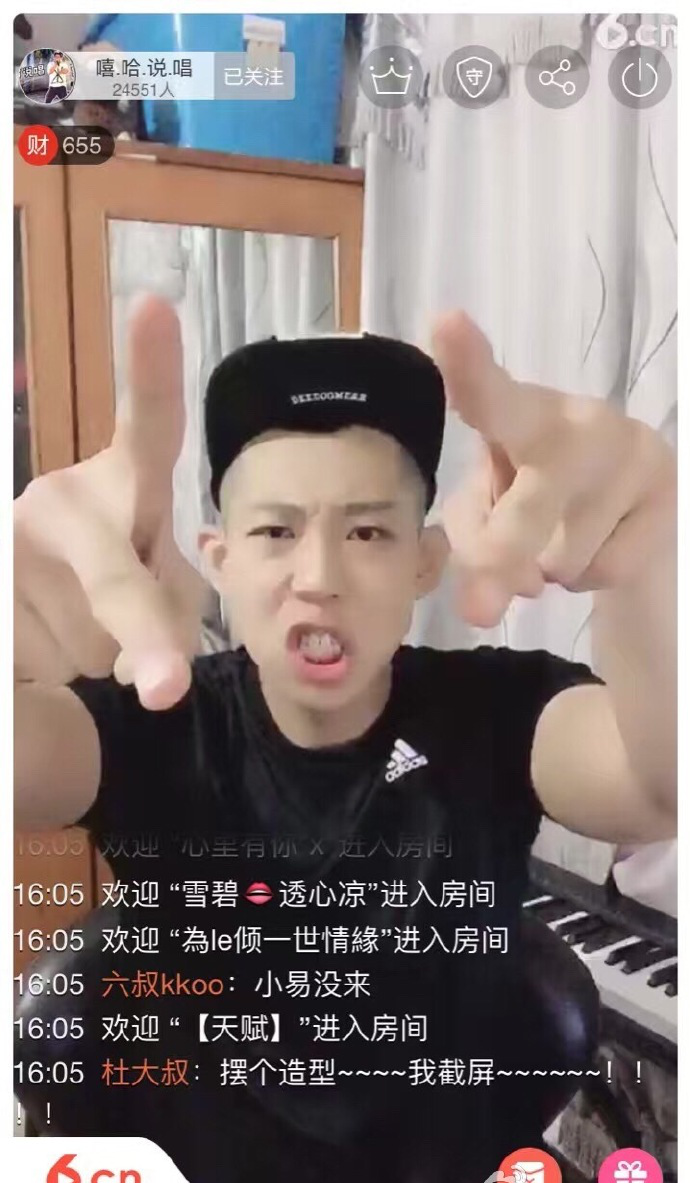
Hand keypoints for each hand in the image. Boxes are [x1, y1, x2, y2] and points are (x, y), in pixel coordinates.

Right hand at [14, 296, 205, 708]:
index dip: (151, 370)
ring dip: (99, 661)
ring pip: (86, 644)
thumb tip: (150, 675)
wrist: (31, 607)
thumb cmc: (117, 586)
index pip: (148, 427)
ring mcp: (11, 542)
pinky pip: (36, 662)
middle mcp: (58, 501)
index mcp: (121, 483)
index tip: (153, 305)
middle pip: (117, 583)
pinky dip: (54, 676)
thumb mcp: (161, 591)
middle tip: (165, 689)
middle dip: (145, 636)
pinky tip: (44, 649)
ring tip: (78, 632)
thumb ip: (168, 619)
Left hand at [430, 311, 675, 627]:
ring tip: (563, 533)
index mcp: (524, 414)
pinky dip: (589, 577)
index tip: (446, 326)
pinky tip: (600, 543)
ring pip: (564, 556)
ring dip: (549, 568)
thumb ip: (479, 537)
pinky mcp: (668, 492)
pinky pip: (605, 570)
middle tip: (476, 612)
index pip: (493, 394)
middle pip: (532, 504)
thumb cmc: (535, 497)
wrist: (626, 510)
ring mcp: (633, 452)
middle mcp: (583, 421)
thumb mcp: (490, 507)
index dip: (470, 366)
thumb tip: (509, 589)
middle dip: (501, 557)